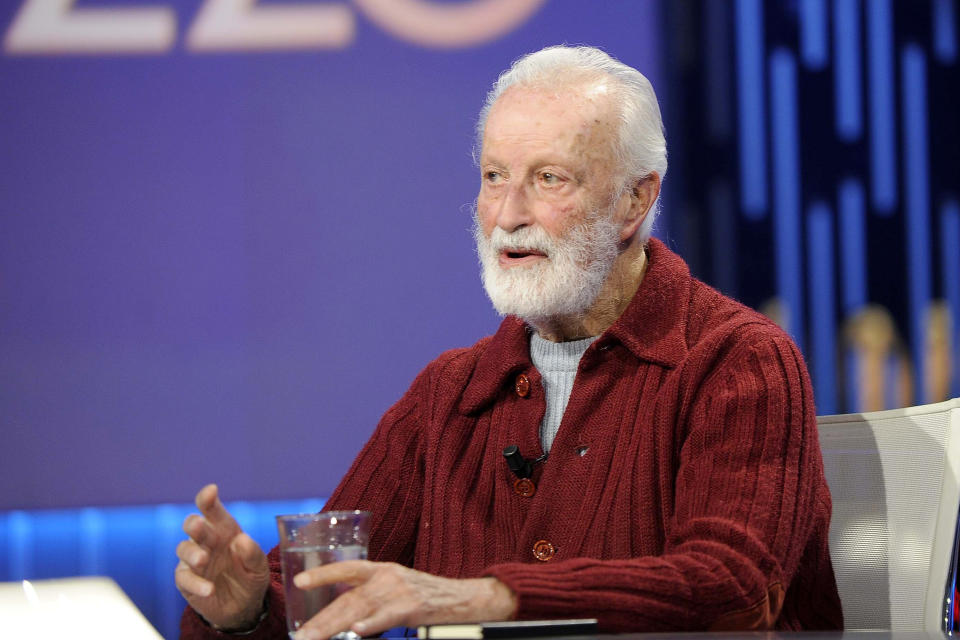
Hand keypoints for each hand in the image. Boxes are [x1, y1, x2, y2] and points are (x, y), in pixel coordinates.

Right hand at [175, 484, 270, 629]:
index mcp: (224, 529)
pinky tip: (209, 589)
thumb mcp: (259, 566)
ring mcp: (194, 560)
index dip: (208, 499)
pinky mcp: (186, 580)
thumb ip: (252, 553)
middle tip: (199, 525)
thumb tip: (241, 540)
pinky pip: (185, 578)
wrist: (244, 606)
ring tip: (203, 560)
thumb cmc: (250, 576)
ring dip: (192, 553)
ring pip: (183, 549)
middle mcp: (207, 541)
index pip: (213, 510)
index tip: (211, 490)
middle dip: (194, 524)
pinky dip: (195, 583)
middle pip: (193, 525)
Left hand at [290, 560, 516, 639]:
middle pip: (348, 598)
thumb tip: (345, 616)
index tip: (298, 582)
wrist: (465, 598)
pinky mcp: (413, 606)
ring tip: (314, 638)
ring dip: (334, 626)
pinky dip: (370, 625)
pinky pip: (386, 616)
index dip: (323, 574)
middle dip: (322, 618)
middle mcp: (388, 576)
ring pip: (360, 609)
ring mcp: (400, 590)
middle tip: (301, 636)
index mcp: (383, 569)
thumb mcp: (399, 587)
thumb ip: (373, 595)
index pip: (348, 568)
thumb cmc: (430, 596)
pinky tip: (356, 632)